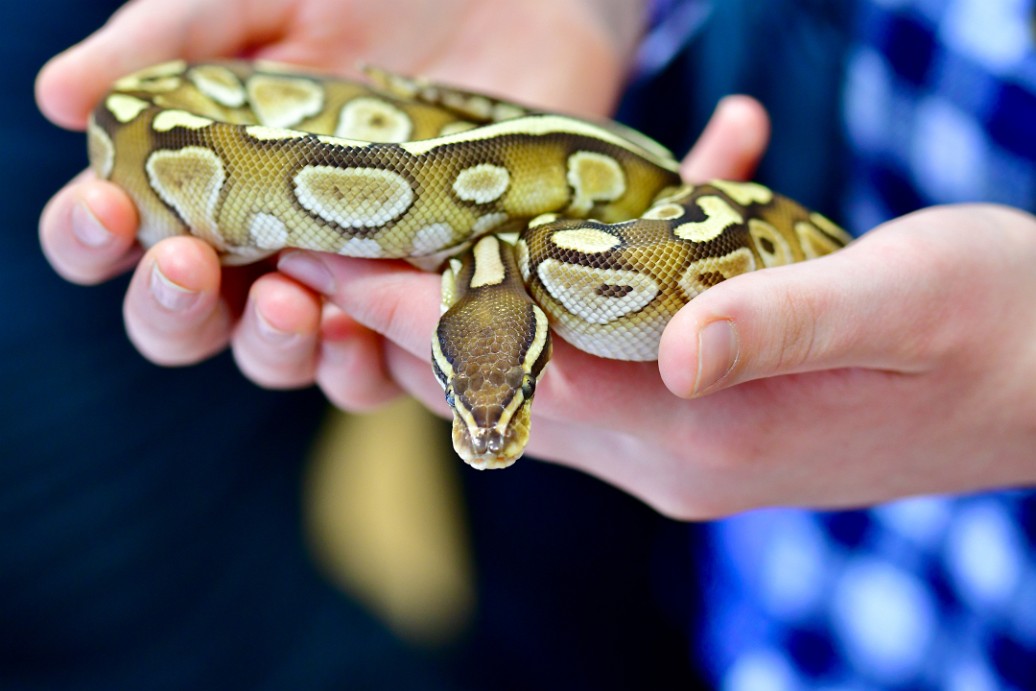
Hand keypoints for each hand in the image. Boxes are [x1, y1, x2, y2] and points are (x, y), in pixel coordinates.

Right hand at [36, 0, 644, 395]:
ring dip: (269, 346)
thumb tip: (59, 98)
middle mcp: (263, 244)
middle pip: (185, 320)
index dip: (91, 235)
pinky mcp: (420, 304)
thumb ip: (171, 37)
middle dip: (172, 307)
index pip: (116, 234)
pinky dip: (363, 363)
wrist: (511, 8)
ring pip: (277, 356)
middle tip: (190, 263)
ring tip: (290, 301)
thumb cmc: (381, 0)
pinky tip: (361, 330)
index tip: (106, 206)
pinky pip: (380, 369)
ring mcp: (344, 281)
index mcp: (206, 178)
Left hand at [284, 98, 1035, 517]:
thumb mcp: (898, 300)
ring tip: (412, 228)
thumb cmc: (1000, 333)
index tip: (317, 256)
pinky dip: (604, 276)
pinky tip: (645, 195)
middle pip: (500, 376)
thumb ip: (779, 320)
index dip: (406, 311)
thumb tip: (672, 342)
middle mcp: (672, 449)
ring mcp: (687, 436)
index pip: (511, 368)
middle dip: (407, 307)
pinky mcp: (711, 408)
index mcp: (699, 428)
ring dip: (483, 294)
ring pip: (544, 362)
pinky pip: (623, 341)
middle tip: (321, 238)